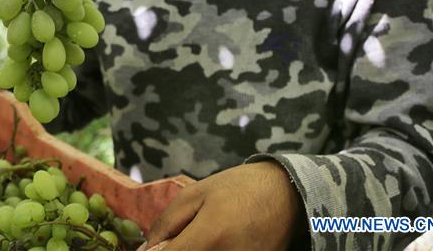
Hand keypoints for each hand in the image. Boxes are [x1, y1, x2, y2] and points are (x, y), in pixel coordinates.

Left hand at [145, 161, 305, 250]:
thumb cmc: (237, 188)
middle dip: (178, 250)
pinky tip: (216, 244)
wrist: (286, 195)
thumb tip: (146, 250)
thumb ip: (167, 224)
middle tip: (186, 236)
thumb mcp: (195, 194)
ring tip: (204, 237)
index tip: (159, 245)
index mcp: (210, 237)